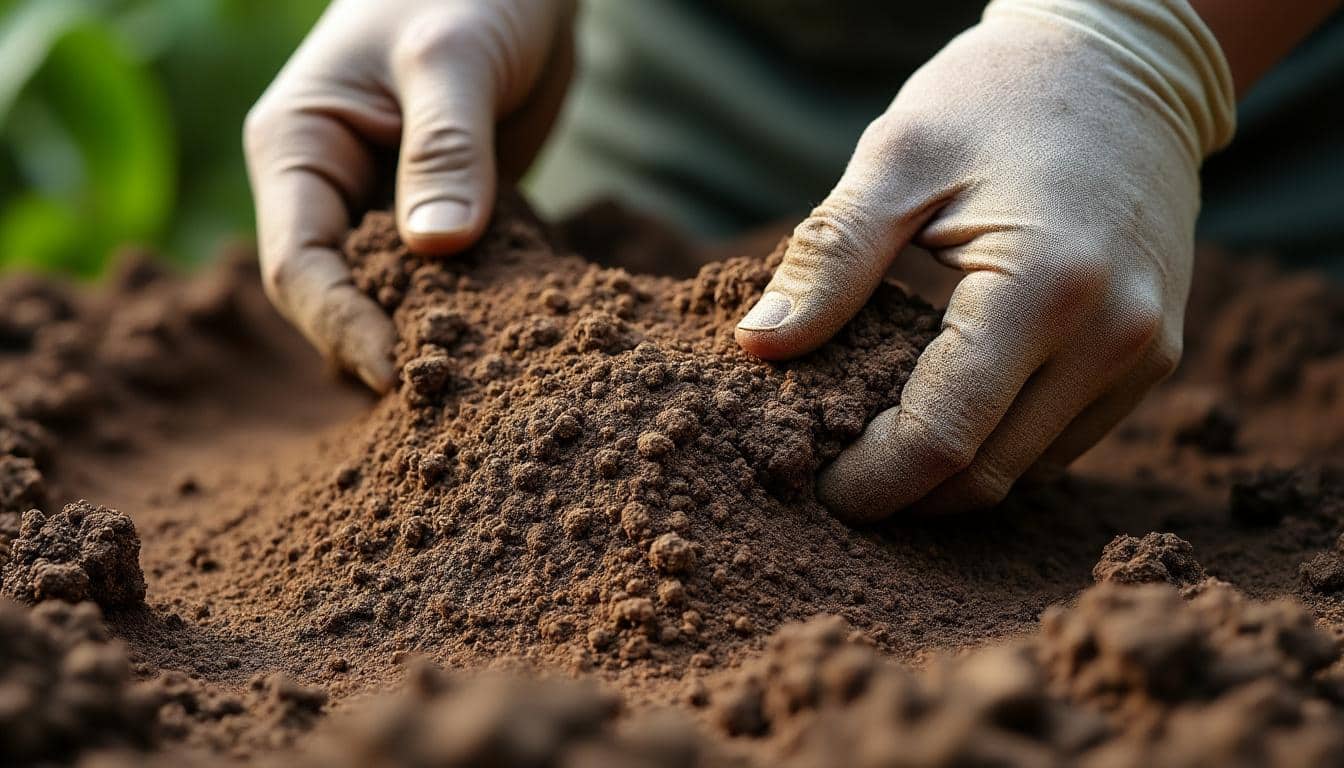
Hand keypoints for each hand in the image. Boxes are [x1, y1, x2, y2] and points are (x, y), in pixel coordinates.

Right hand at [244, 0, 573, 390]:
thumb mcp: (452, 57)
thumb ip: (446, 148)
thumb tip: (439, 247)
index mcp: (298, 148)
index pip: (298, 266)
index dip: (343, 326)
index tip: (400, 372)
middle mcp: (332, 187)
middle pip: (342, 297)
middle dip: (388, 345)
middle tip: (451, 399)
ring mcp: (388, 205)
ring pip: (398, 297)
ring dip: (435, 338)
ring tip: (485, 386)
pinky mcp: (445, 215)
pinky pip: (451, 280)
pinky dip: (475, 312)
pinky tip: (515, 345)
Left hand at [735, 0, 1235, 519]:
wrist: (1125, 63)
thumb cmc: (996, 98)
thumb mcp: (897, 160)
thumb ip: (829, 259)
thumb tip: (758, 345)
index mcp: (1046, 288)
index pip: (943, 438)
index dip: (870, 481)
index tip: (812, 486)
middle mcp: (1112, 338)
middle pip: (988, 475)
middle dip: (904, 494)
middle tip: (831, 479)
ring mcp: (1144, 353)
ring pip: (1028, 470)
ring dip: (951, 477)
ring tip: (876, 450)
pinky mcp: (1153, 354)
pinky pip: (1064, 439)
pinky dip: (998, 445)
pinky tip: (942, 416)